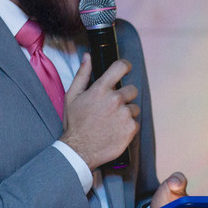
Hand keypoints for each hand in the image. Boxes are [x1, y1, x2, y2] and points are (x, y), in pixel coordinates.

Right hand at [60, 54, 139, 169]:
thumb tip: (88, 57)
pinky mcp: (131, 129)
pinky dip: (128, 126)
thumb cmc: (75, 124)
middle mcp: (115, 100)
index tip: (126, 69)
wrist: (79, 150)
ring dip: (126, 113)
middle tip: (112, 107)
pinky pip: (135, 122)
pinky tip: (115, 130)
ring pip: (134, 107)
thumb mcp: (72, 96)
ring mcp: (125, 114)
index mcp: (101, 89)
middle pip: (132, 89)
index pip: (121, 67)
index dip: (125, 66)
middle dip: (124, 96)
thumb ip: (82, 75)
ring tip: (112, 121)